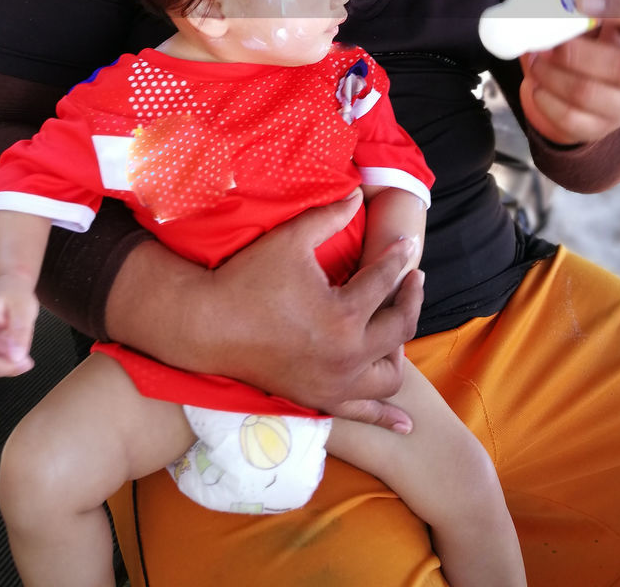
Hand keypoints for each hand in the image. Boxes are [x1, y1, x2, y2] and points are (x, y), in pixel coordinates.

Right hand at [204, 192, 424, 430]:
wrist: (207, 325)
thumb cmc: (248, 278)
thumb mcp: (290, 239)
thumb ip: (329, 216)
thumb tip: (359, 193)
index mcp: (342, 315)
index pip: (384, 281)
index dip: (398, 257)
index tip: (406, 242)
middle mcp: (346, 356)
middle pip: (399, 327)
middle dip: (410, 298)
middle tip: (412, 278)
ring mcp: (334, 384)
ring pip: (389, 375)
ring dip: (399, 349)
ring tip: (394, 323)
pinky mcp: (319, 399)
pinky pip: (363, 414)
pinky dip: (386, 417)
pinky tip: (406, 425)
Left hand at [518, 0, 619, 146]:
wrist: (579, 91)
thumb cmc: (580, 41)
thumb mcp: (571, 14)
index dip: (616, 7)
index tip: (579, 0)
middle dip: (575, 53)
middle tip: (545, 46)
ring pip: (589, 93)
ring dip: (552, 76)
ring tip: (536, 63)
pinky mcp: (601, 127)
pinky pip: (571, 119)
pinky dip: (545, 101)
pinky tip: (537, 88)